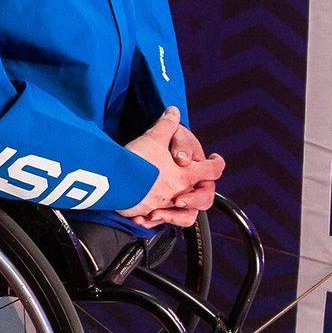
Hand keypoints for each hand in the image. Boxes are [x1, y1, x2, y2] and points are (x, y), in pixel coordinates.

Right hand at [119, 107, 223, 227]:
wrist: (114, 180)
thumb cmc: (137, 161)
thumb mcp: (154, 137)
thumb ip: (167, 124)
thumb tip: (173, 111)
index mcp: (184, 174)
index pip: (212, 170)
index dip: (217, 163)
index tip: (216, 160)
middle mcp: (177, 193)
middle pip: (203, 198)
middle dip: (202, 192)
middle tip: (196, 183)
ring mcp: (162, 206)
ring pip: (183, 216)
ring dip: (181, 211)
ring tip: (175, 203)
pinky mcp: (145, 214)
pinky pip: (157, 221)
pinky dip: (155, 217)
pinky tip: (148, 212)